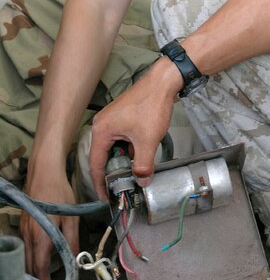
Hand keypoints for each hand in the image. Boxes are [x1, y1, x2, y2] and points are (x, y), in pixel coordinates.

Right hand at [21, 171, 78, 279]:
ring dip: (35, 268)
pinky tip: (42, 255)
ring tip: (47, 276)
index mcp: (41, 237)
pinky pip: (25, 246)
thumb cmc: (59, 193)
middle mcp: (29, 237)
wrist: (43, 172)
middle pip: (30, 266)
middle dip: (38, 279)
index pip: (40, 268)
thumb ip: (72, 241)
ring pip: (26, 257)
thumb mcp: (71, 218)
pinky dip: (32, 256)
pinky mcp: (23, 225)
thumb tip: (76, 260)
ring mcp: (23, 231)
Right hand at [89, 60, 177, 198]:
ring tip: (133, 174)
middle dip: (114, 173)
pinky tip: (141, 154)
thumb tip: (141, 181)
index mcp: (102, 131)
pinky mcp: (123, 117)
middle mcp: (102, 125)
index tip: (106, 197)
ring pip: (115, 148)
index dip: (100, 183)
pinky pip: (122, 139)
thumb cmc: (151, 105)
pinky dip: (130, 149)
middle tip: (121, 188)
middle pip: (104, 156)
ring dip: (124, 160)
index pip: (96, 164)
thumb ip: (143, 165)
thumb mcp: (147, 140)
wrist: (163, 82)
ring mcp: (112, 120)